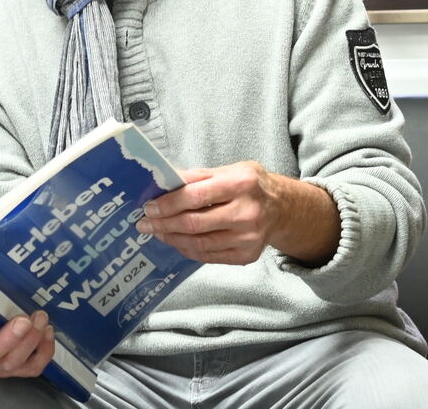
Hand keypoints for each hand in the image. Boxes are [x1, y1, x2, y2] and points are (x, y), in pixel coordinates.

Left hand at [135, 162, 339, 265]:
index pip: (195, 196)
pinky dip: (188, 249)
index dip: (168, 204)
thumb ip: (197, 176)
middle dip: (164, 224)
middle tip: (144, 224)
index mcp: (240, 184)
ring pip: (200, 243)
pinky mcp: (247, 255)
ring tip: (156, 232)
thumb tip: (163, 181)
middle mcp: (247, 212)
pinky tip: (175, 241)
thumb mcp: (228, 170)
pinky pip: (209, 256)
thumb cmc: (249, 185)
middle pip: (195, 223)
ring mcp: (249, 237)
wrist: (283, 209)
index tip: (148, 208)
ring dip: (172, 238)